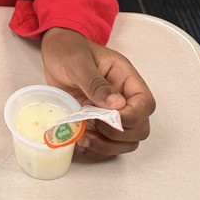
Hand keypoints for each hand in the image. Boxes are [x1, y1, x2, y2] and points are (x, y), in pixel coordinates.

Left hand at [41, 28, 154, 160]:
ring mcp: (111, 112)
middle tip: (94, 126)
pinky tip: (79, 140)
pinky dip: (95, 149)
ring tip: (83, 138)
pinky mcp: (98, 123)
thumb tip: (118, 105)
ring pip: (126, 142)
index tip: (108, 118)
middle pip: (140, 128)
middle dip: (119, 135)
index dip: (133, 117)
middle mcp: (123, 97)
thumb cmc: (68, 50)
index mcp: (125, 77)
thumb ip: (96, 83)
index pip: (145, 103)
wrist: (54, 53)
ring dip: (106, 146)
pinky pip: (106, 145)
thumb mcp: (78, 61)